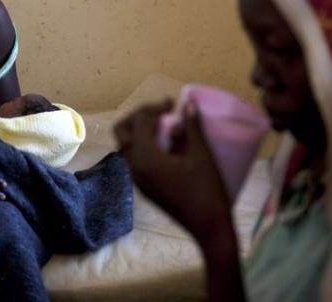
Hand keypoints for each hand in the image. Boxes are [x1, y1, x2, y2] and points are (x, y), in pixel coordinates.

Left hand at [114, 99, 231, 244]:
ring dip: (140, 132)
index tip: (173, 103)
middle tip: (161, 112)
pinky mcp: (144, 188)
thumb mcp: (202, 155)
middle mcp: (134, 168)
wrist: (209, 228)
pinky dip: (145, 147)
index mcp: (145, 158)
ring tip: (166, 126)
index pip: (139, 122)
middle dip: (138, 117)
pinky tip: (168, 146)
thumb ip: (192, 127)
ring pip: (127, 147)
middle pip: (122, 132)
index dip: (154, 107)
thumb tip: (189, 104)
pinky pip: (136, 160)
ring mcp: (137, 180)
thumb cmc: (207, 191)